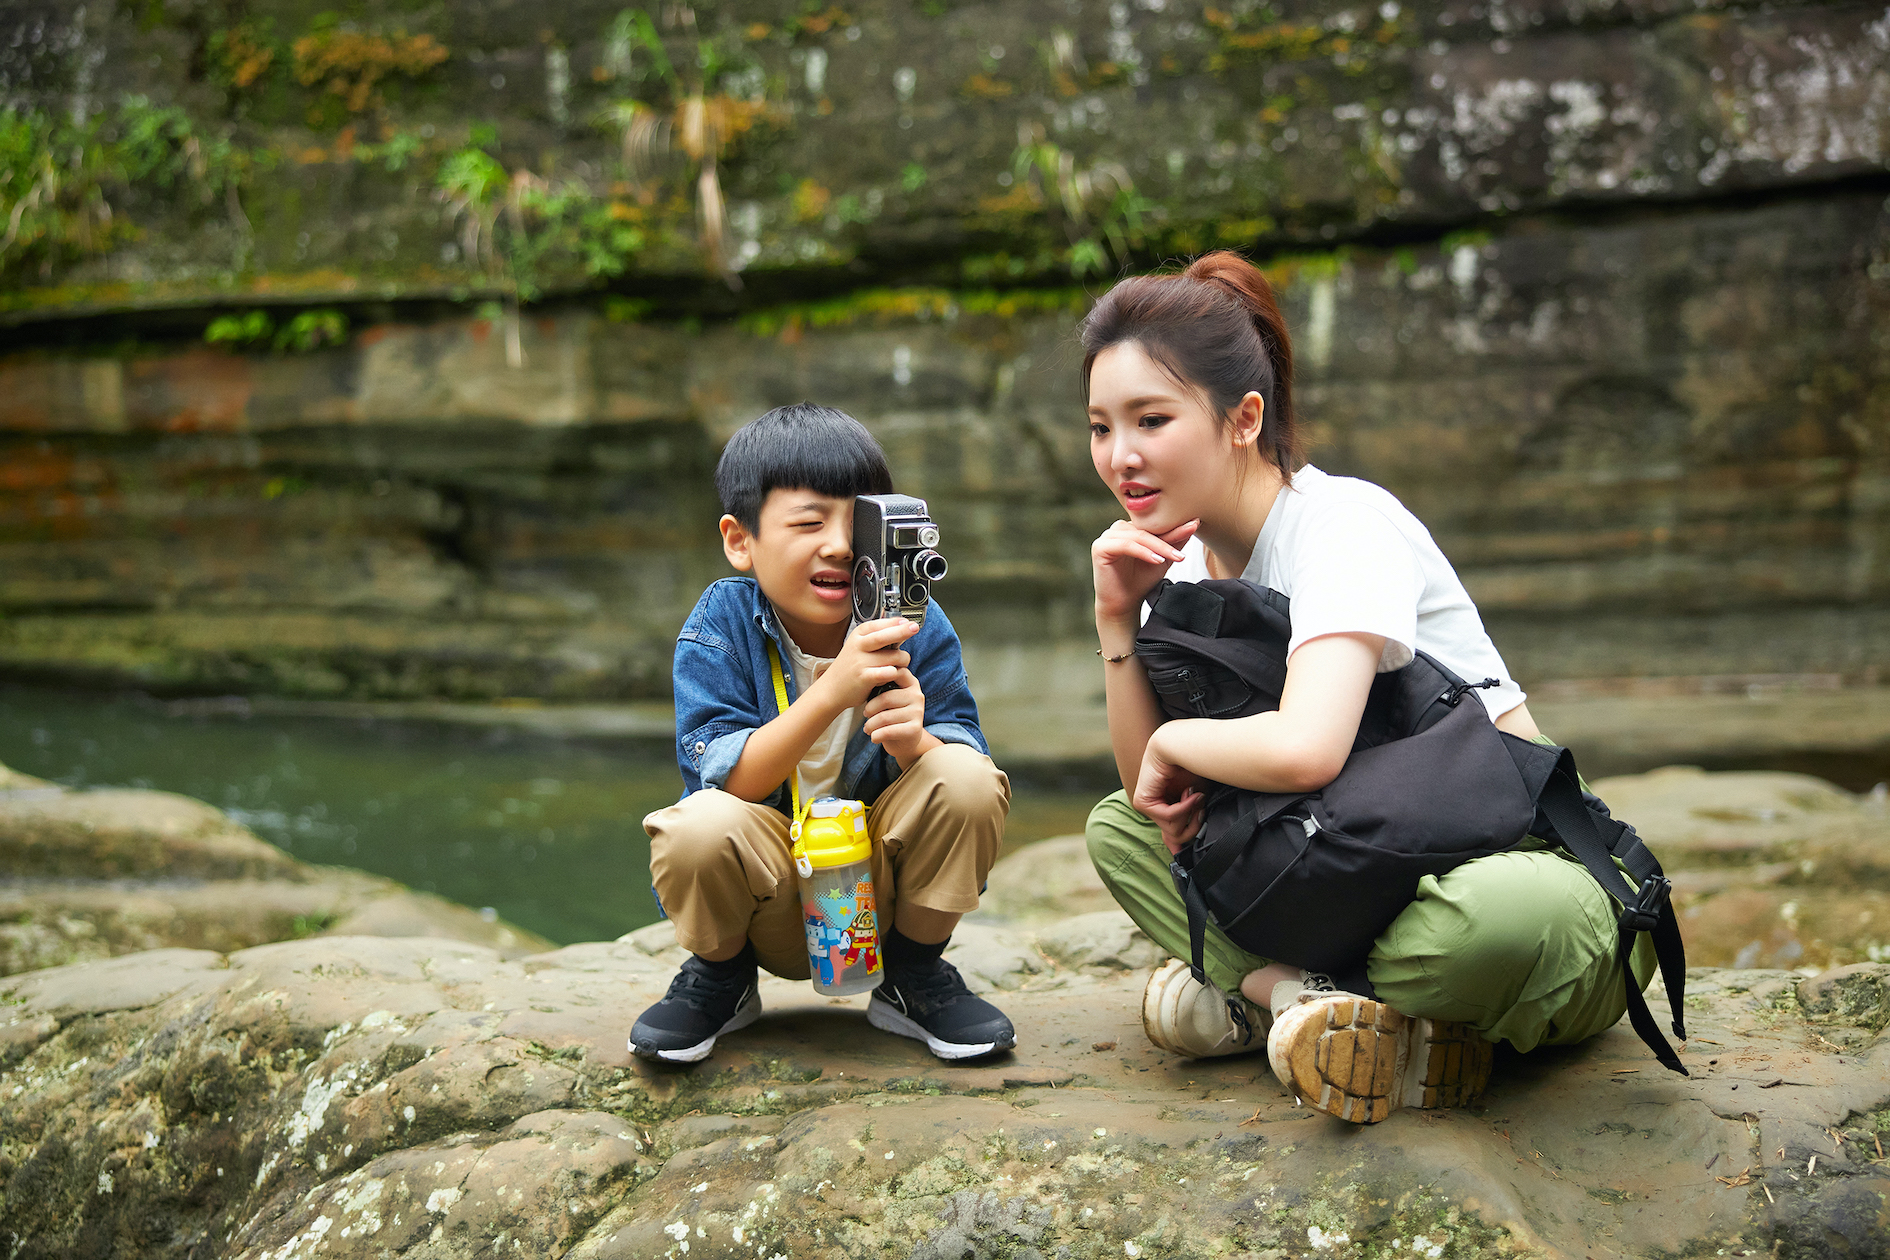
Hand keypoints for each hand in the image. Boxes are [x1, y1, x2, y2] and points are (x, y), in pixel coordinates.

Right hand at [818, 617, 919, 709]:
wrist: (831, 689)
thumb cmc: (850, 667)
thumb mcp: (859, 646)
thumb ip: (877, 637)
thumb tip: (902, 625)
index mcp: (858, 635)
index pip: (880, 624)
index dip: (896, 622)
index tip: (908, 622)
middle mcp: (858, 646)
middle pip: (885, 636)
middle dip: (902, 631)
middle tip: (915, 628)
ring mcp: (861, 662)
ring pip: (893, 656)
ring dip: (903, 660)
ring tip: (900, 665)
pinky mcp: (864, 677)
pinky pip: (889, 672)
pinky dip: (895, 673)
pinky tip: (893, 675)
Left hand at [863, 667, 938, 768]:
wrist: (906, 741)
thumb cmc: (892, 716)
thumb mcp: (890, 698)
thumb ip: (883, 686)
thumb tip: (866, 679)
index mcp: (910, 683)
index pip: (896, 673)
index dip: (880, 677)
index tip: (868, 686)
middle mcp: (917, 695)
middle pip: (885, 698)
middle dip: (869, 709)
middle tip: (865, 715)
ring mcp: (918, 712)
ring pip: (884, 717)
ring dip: (870, 725)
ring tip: (867, 728)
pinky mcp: (915, 728)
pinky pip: (888, 731)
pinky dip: (876, 735)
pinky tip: (874, 737)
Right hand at [1091, 519, 1198, 624]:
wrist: (1123, 605)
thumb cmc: (1140, 582)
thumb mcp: (1162, 559)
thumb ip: (1174, 542)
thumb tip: (1192, 523)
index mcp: (1131, 528)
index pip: (1155, 525)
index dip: (1175, 526)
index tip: (1194, 525)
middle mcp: (1118, 529)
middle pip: (1148, 529)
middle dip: (1169, 537)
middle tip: (1187, 541)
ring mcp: (1107, 537)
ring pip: (1139, 536)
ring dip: (1159, 546)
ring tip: (1174, 557)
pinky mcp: (1100, 547)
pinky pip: (1126, 545)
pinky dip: (1143, 552)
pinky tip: (1156, 560)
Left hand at [1132, 727, 1205, 854]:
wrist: (1183, 742)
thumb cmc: (1195, 764)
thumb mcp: (1199, 797)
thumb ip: (1194, 817)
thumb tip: (1183, 848)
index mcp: (1165, 805)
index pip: (1171, 835)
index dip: (1182, 842)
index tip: (1190, 848)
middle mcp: (1154, 807)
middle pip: (1176, 836)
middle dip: (1194, 823)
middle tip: (1202, 806)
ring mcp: (1146, 804)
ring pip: (1172, 829)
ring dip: (1190, 813)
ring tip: (1195, 794)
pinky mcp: (1142, 800)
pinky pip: (1167, 817)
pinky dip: (1183, 808)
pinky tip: (1190, 793)